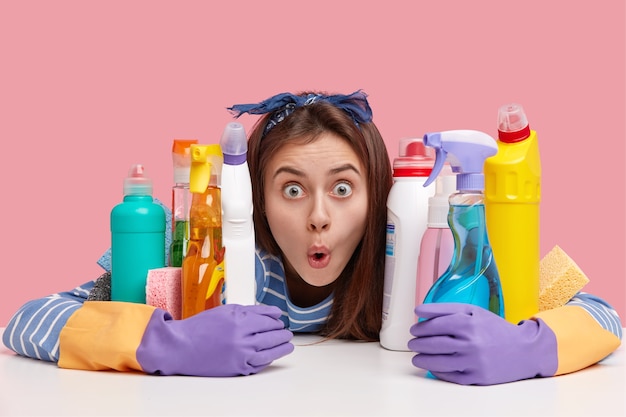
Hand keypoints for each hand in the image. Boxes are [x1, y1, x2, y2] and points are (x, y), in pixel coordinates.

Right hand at [136, 304, 293, 376]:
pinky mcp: (238, 369)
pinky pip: (260, 364)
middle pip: (273, 335)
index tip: (279, 320)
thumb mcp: (226, 311)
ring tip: (287, 344)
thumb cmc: (201, 327)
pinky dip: (269, 359)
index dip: (276, 320)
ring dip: (282, 347)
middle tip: (286, 333)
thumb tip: (274, 312)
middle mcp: (243, 338)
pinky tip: (272, 355)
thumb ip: (252, 310)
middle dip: (282, 334)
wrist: (181, 347)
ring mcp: (241, 355)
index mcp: (240, 321)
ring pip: (271, 351)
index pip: (268, 320)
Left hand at [408, 303, 556, 384]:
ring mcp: (474, 362)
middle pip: (434, 344)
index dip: (421, 327)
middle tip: (412, 342)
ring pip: (438, 361)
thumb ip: (446, 308)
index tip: (414, 329)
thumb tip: (419, 310)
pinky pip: (449, 375)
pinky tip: (432, 366)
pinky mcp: (477, 378)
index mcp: (469, 323)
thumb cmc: (495, 329)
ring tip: (416, 356)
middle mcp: (471, 343)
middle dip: (418, 343)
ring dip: (422, 359)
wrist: (525, 351)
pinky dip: (436, 371)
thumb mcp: (474, 312)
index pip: (435, 325)